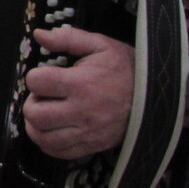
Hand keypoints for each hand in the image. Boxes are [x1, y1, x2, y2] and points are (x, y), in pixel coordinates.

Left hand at [21, 26, 133, 158]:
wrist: (156, 97)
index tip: (45, 76)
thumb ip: (67, 38)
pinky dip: (48, 143)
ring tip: (46, 112)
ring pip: (43, 138)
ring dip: (36, 125)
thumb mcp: (100, 45)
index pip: (37, 82)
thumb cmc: (126, 68)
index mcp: (81, 83)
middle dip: (32, 103)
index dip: (35, 77)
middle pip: (35, 115)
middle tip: (44, 96)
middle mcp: (81, 112)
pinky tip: (53, 129)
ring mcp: (86, 133)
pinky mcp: (91, 146)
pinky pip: (58, 152)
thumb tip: (38, 35)